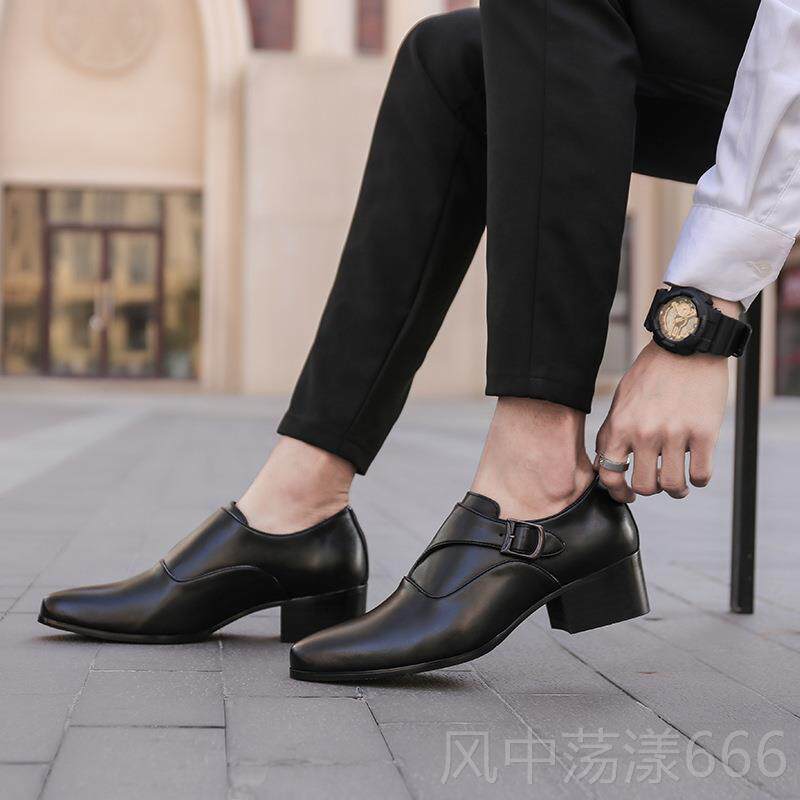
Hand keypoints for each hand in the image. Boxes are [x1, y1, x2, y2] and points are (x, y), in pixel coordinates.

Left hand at [595, 336, 729, 502]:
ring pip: (673, 486)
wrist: (687, 345)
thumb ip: (614, 432)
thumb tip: (608, 464)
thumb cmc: (652, 372)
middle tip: (658, 482)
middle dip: (651, 488)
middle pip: (644, 486)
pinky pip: (701, 475)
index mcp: (619, 425)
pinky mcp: (704, 433)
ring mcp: (675, 434)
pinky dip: (699, 479)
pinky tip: (696, 470)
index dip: (618, 492)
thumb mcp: (621, 400)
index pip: (610, 474)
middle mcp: (644, 433)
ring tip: (679, 483)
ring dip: (677, 490)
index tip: (628, 494)